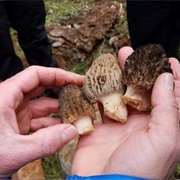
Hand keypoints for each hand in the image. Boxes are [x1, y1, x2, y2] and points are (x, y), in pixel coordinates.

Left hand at [0, 66, 83, 177]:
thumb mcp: (13, 151)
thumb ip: (45, 142)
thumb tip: (72, 131)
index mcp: (5, 95)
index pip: (36, 75)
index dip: (59, 74)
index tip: (77, 80)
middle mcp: (11, 100)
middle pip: (41, 86)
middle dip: (62, 87)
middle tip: (81, 91)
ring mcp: (16, 112)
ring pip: (42, 104)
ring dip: (60, 108)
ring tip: (77, 111)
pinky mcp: (19, 123)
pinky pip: (40, 119)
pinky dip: (53, 122)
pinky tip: (65, 127)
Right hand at [71, 47, 179, 178]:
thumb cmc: (140, 169)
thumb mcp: (164, 139)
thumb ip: (167, 108)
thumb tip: (166, 78)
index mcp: (160, 125)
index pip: (169, 95)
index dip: (170, 76)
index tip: (167, 59)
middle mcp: (140, 122)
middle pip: (139, 89)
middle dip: (136, 69)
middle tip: (130, 52)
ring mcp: (118, 123)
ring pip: (118, 93)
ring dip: (115, 76)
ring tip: (113, 59)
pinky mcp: (100, 125)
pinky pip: (99, 104)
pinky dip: (98, 91)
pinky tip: (96, 79)